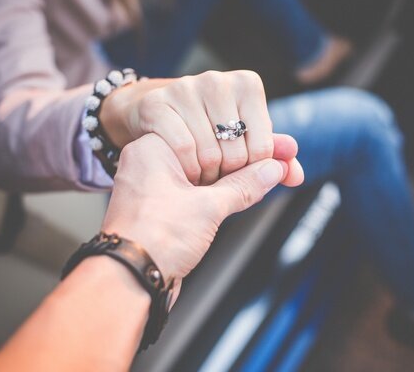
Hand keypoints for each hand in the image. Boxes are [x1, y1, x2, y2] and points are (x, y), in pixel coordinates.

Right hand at [100, 70, 301, 185]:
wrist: (158, 112)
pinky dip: (186, 168)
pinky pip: (183, 150)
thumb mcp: (246, 137)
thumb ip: (274, 155)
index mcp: (247, 84)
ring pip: (210, 155)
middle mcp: (217, 80)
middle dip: (229, 175)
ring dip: (207, 175)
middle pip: (237, 154)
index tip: (240, 169)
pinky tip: (185, 168)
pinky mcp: (157, 103)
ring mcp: (184, 88)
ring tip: (203, 172)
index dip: (252, 170)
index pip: (263, 149)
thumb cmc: (211, 126)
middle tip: (219, 174)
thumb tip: (296, 176)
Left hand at [100, 133, 295, 301]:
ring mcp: (160, 187)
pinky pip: (203, 193)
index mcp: (155, 147)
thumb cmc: (152, 240)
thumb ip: (244, 185)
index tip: (279, 147)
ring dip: (243, 176)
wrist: (128, 282)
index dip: (249, 139)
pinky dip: (227, 193)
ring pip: (211, 174)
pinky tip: (254, 189)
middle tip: (285, 158)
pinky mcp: (168, 210)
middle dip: (252, 158)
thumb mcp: (208, 207)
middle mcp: (155, 163)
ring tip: (278, 172)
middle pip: (215, 152)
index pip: (212, 132)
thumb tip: (273, 169)